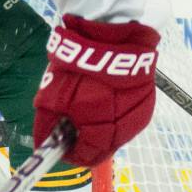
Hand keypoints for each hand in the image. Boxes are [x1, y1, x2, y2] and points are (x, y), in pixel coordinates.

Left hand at [35, 14, 160, 166]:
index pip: (86, 157)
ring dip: (102, 128)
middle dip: (85, 139)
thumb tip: (43, 144)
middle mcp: (124, 127)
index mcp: (101, 129)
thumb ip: (46, 126)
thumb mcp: (50, 97)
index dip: (70, 153)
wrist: (112, 34)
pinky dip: (116, 115)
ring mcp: (139, 114)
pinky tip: (105, 99)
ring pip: (118, 134)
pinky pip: (129, 118)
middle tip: (71, 122)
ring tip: (88, 106)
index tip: (59, 144)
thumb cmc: (77, 66)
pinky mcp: (148, 100)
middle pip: (103, 147)